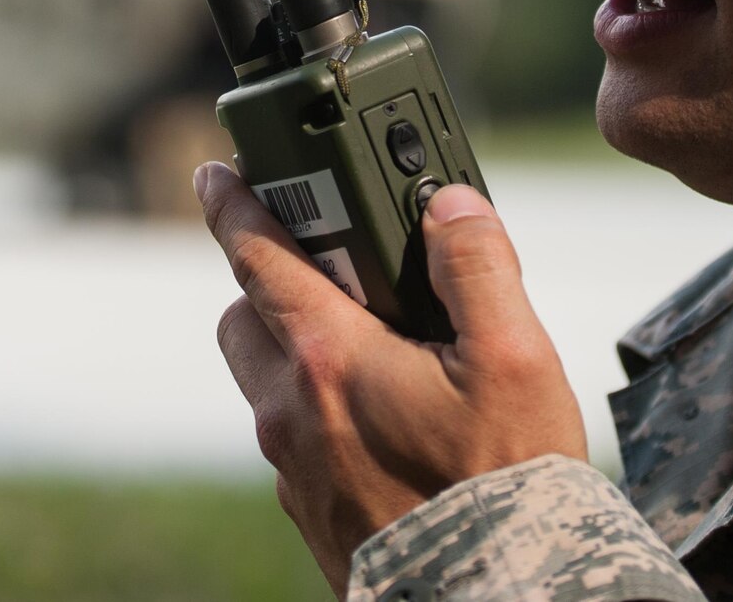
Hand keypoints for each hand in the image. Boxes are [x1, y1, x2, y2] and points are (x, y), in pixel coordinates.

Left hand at [196, 161, 586, 597]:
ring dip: (297, 350)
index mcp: (329, 360)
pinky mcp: (312, 514)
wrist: (497, 598)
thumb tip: (448, 206)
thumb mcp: (515, 358)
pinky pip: (296, 440)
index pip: (256, 260)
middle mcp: (292, 413)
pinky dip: (322, 411)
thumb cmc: (505, 484)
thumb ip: (478, 266)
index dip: (232, 206)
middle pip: (245, 320)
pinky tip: (388, 419)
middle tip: (328, 267)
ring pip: (267, 385)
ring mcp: (295, 470)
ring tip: (374, 348)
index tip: (216, 173)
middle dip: (269, 283)